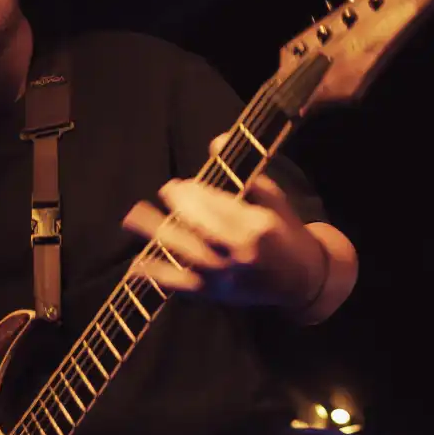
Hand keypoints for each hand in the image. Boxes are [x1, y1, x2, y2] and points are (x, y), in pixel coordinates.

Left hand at [121, 140, 328, 312]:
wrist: (300, 281)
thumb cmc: (284, 233)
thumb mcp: (274, 199)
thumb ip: (243, 173)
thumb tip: (216, 139)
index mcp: (257, 228)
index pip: (219, 206)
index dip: (196, 193)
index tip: (182, 184)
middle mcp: (240, 254)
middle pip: (201, 227)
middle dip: (180, 206)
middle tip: (166, 189)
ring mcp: (225, 277)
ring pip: (186, 254)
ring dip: (157, 235)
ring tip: (132, 217)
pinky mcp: (215, 295)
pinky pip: (182, 285)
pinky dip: (159, 276)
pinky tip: (138, 265)